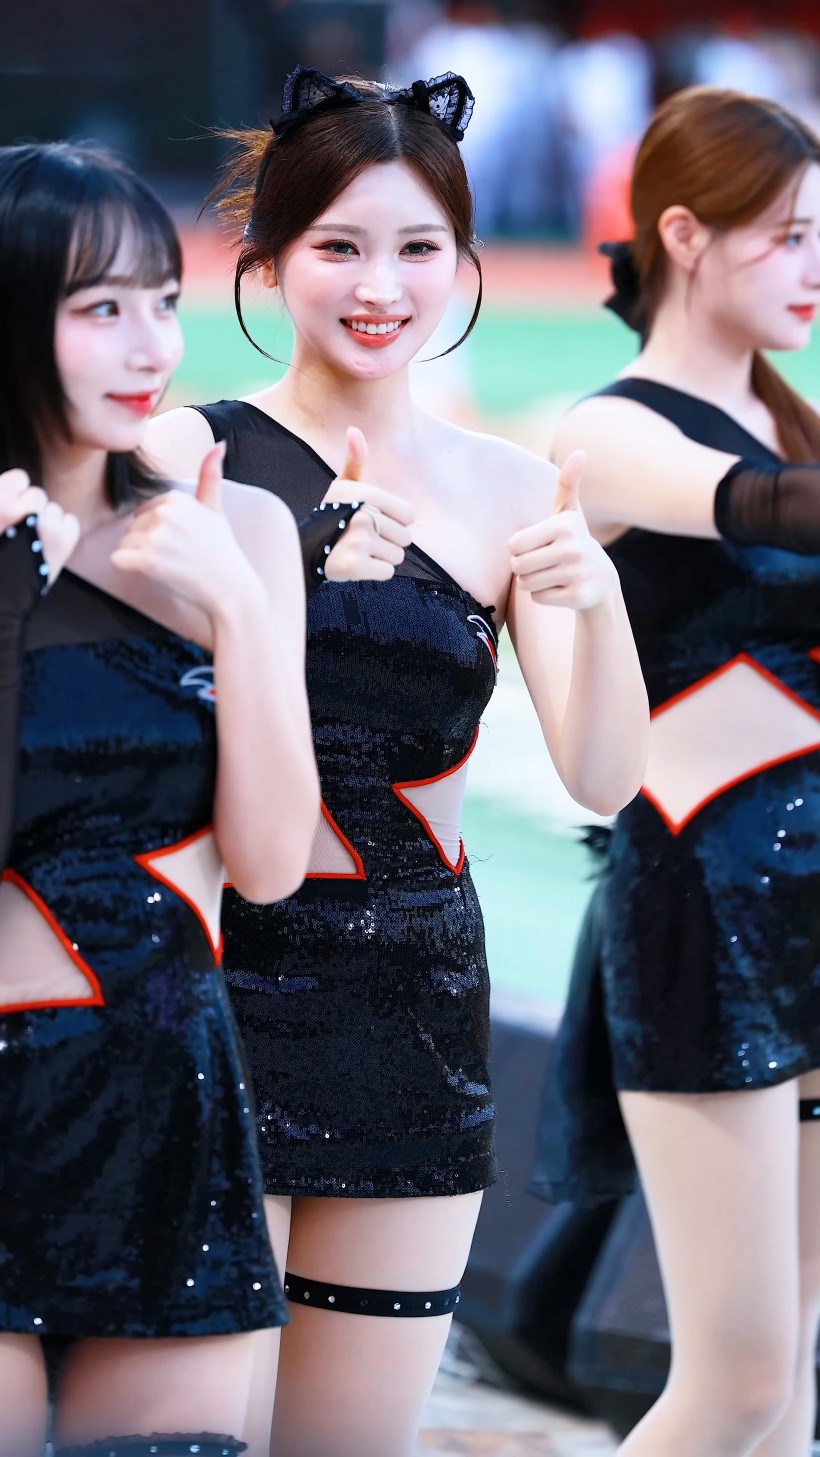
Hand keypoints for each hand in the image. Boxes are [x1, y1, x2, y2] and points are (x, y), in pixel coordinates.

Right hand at [0, 468, 78, 586]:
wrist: (7, 598)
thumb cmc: (3, 558)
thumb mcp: (0, 524)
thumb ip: (5, 499)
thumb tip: (21, 482)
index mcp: (4, 508)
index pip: (19, 479)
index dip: (16, 491)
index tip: (14, 509)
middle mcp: (25, 513)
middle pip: (37, 495)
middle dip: (32, 509)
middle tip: (24, 530)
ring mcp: (47, 526)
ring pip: (54, 509)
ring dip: (47, 521)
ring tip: (36, 541)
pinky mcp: (65, 541)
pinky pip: (70, 522)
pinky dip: (64, 531)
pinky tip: (52, 544)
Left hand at [110, 443, 257, 616]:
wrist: (232, 588)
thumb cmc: (222, 551)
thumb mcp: (216, 509)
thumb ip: (210, 476)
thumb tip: (218, 444)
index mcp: (176, 498)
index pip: (145, 513)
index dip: (159, 532)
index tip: (183, 543)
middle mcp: (165, 514)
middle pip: (133, 528)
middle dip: (148, 545)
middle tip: (178, 558)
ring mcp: (156, 537)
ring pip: (124, 544)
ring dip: (140, 558)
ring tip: (170, 567)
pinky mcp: (147, 561)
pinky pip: (118, 560)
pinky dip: (129, 568)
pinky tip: (155, 573)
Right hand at [322, 427, 414, 582]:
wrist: (307, 549)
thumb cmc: (333, 515)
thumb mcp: (343, 487)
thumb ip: (354, 461)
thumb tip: (353, 430)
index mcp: (367, 495)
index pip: (410, 516)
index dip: (396, 521)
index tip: (375, 520)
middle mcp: (363, 515)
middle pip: (405, 538)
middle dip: (389, 541)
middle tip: (364, 538)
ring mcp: (358, 541)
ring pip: (397, 556)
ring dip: (382, 557)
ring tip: (360, 550)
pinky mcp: (354, 565)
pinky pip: (387, 572)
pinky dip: (375, 571)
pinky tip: (358, 563)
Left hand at [508, 451, 616, 610]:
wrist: (602, 580)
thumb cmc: (573, 541)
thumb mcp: (569, 513)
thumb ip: (568, 483)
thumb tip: (580, 452)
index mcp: (564, 525)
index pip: (514, 544)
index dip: (520, 548)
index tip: (538, 545)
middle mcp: (572, 549)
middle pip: (517, 566)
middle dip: (524, 567)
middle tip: (544, 563)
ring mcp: (576, 574)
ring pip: (526, 584)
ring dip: (533, 582)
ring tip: (553, 574)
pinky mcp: (577, 597)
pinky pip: (538, 598)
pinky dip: (544, 596)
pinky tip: (561, 588)